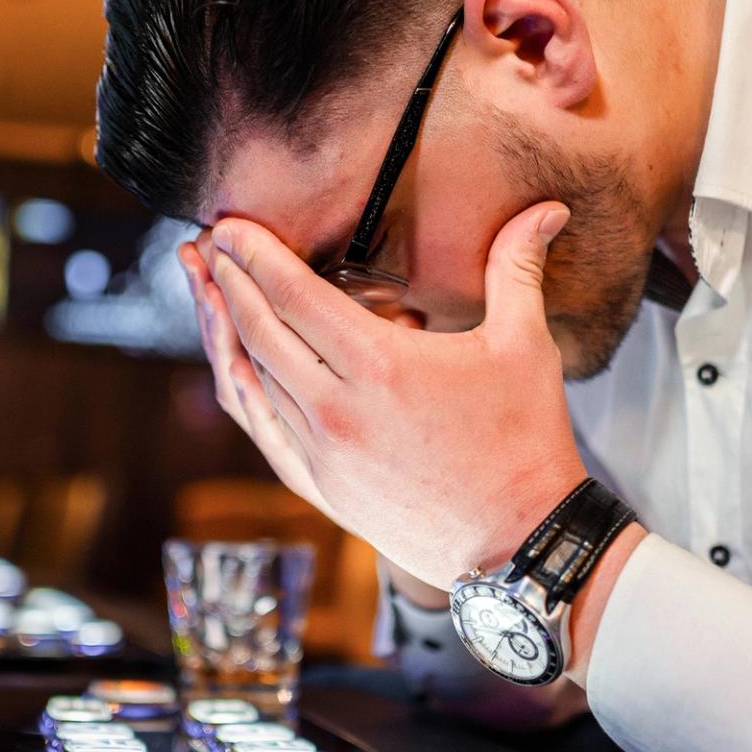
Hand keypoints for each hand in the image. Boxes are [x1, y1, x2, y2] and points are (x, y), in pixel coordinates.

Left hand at [198, 202, 586, 588]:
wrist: (521, 543)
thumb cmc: (526, 442)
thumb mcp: (524, 346)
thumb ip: (517, 267)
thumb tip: (548, 207)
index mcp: (380, 366)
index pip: (294, 296)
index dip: (256, 256)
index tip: (228, 225)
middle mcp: (336, 410)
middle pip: (259, 332)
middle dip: (226, 281)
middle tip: (202, 244)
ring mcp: (322, 454)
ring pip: (251, 380)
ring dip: (221, 330)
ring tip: (202, 290)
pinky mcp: (320, 488)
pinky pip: (262, 428)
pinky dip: (240, 388)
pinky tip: (229, 362)